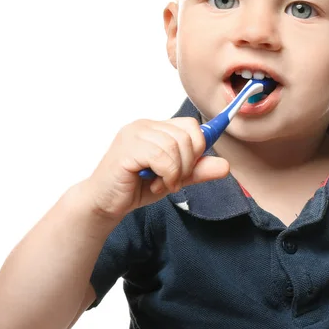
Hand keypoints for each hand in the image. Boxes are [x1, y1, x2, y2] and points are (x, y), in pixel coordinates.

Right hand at [83, 117, 229, 219]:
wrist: (104, 203)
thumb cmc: (135, 188)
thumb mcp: (174, 178)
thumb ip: (197, 171)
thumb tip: (224, 166)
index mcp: (156, 128)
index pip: (190, 124)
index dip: (201, 144)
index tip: (197, 164)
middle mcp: (145, 126)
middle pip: (187, 134)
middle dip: (189, 163)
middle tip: (176, 181)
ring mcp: (134, 134)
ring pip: (176, 146)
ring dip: (176, 172)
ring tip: (163, 184)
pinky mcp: (127, 149)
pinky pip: (162, 157)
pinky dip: (167, 175)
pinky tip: (156, 185)